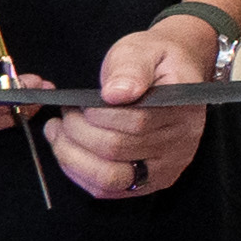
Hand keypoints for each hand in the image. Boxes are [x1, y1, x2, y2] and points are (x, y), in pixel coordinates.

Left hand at [50, 14, 215, 200]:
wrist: (173, 71)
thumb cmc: (153, 60)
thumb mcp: (141, 49)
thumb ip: (130, 68)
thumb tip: (116, 94)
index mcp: (182, 106)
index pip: (135, 121)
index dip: (97, 115)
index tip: (77, 103)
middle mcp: (182, 142)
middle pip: (118, 150)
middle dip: (78, 133)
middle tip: (64, 116)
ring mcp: (168, 166)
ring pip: (112, 178)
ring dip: (74, 158)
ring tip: (58, 134)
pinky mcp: (153, 181)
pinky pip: (111, 191)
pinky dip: (82, 175)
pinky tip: (69, 154)